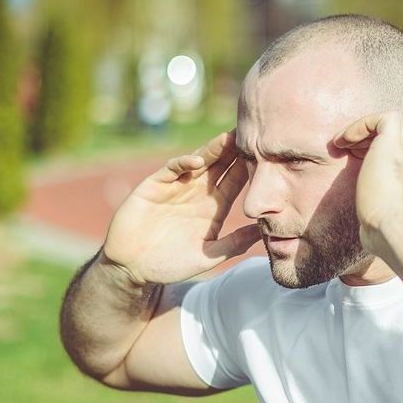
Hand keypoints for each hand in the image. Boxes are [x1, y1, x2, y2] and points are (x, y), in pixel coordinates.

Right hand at [103, 130, 260, 284]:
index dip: (249, 169)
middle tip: (254, 134)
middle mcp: (196, 193)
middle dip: (235, 150)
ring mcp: (176, 187)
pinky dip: (183, 163)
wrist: (133, 268)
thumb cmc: (170, 264)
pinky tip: (197, 161)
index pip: (235, 182)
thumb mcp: (208, 256)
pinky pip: (171, 169)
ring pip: (198, 162)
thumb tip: (264, 232)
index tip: (269, 156)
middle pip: (220, 166)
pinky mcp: (154, 186)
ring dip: (213, 149)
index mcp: (212, 207)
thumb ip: (234, 244)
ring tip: (229, 138)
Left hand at [334, 112, 402, 264]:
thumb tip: (366, 238)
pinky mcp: (393, 139)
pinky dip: (360, 125)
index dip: (376, 154)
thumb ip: (377, 220)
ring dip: (363, 130)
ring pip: (390, 124)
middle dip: (369, 139)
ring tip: (341, 144)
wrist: (395, 227)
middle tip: (346, 150)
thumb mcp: (380, 224)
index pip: (398, 157)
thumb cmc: (385, 234)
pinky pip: (380, 118)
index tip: (353, 163)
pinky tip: (343, 142)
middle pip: (396, 136)